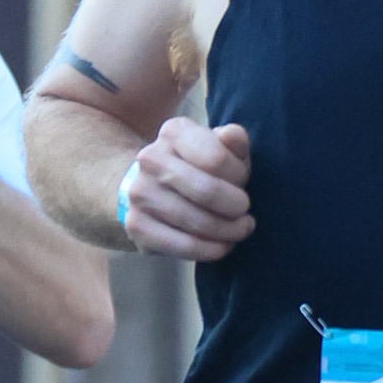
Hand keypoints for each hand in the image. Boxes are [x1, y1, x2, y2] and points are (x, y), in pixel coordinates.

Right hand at [119, 119, 253, 256]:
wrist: (153, 190)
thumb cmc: (199, 169)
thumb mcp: (221, 149)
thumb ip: (234, 141)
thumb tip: (232, 136)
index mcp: (174, 132)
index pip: (216, 158)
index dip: (239, 176)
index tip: (242, 183)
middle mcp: (150, 159)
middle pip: (207, 191)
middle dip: (236, 208)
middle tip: (245, 214)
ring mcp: (139, 193)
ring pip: (197, 222)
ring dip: (228, 232)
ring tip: (239, 230)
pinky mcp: (137, 226)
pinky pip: (183, 246)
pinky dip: (210, 250)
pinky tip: (222, 246)